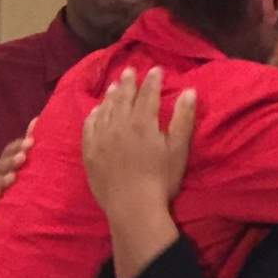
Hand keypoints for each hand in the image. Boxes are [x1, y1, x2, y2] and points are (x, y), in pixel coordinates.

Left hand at [82, 67, 195, 217]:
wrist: (133, 208)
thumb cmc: (161, 180)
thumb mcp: (178, 149)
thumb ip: (183, 118)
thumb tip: (189, 91)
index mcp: (142, 122)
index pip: (147, 94)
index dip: (152, 80)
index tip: (155, 69)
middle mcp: (119, 125)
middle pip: (123, 98)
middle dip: (128, 82)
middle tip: (130, 71)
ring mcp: (101, 138)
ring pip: (105, 110)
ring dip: (110, 96)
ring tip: (113, 86)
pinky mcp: (89, 153)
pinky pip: (89, 127)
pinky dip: (93, 115)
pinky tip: (95, 111)